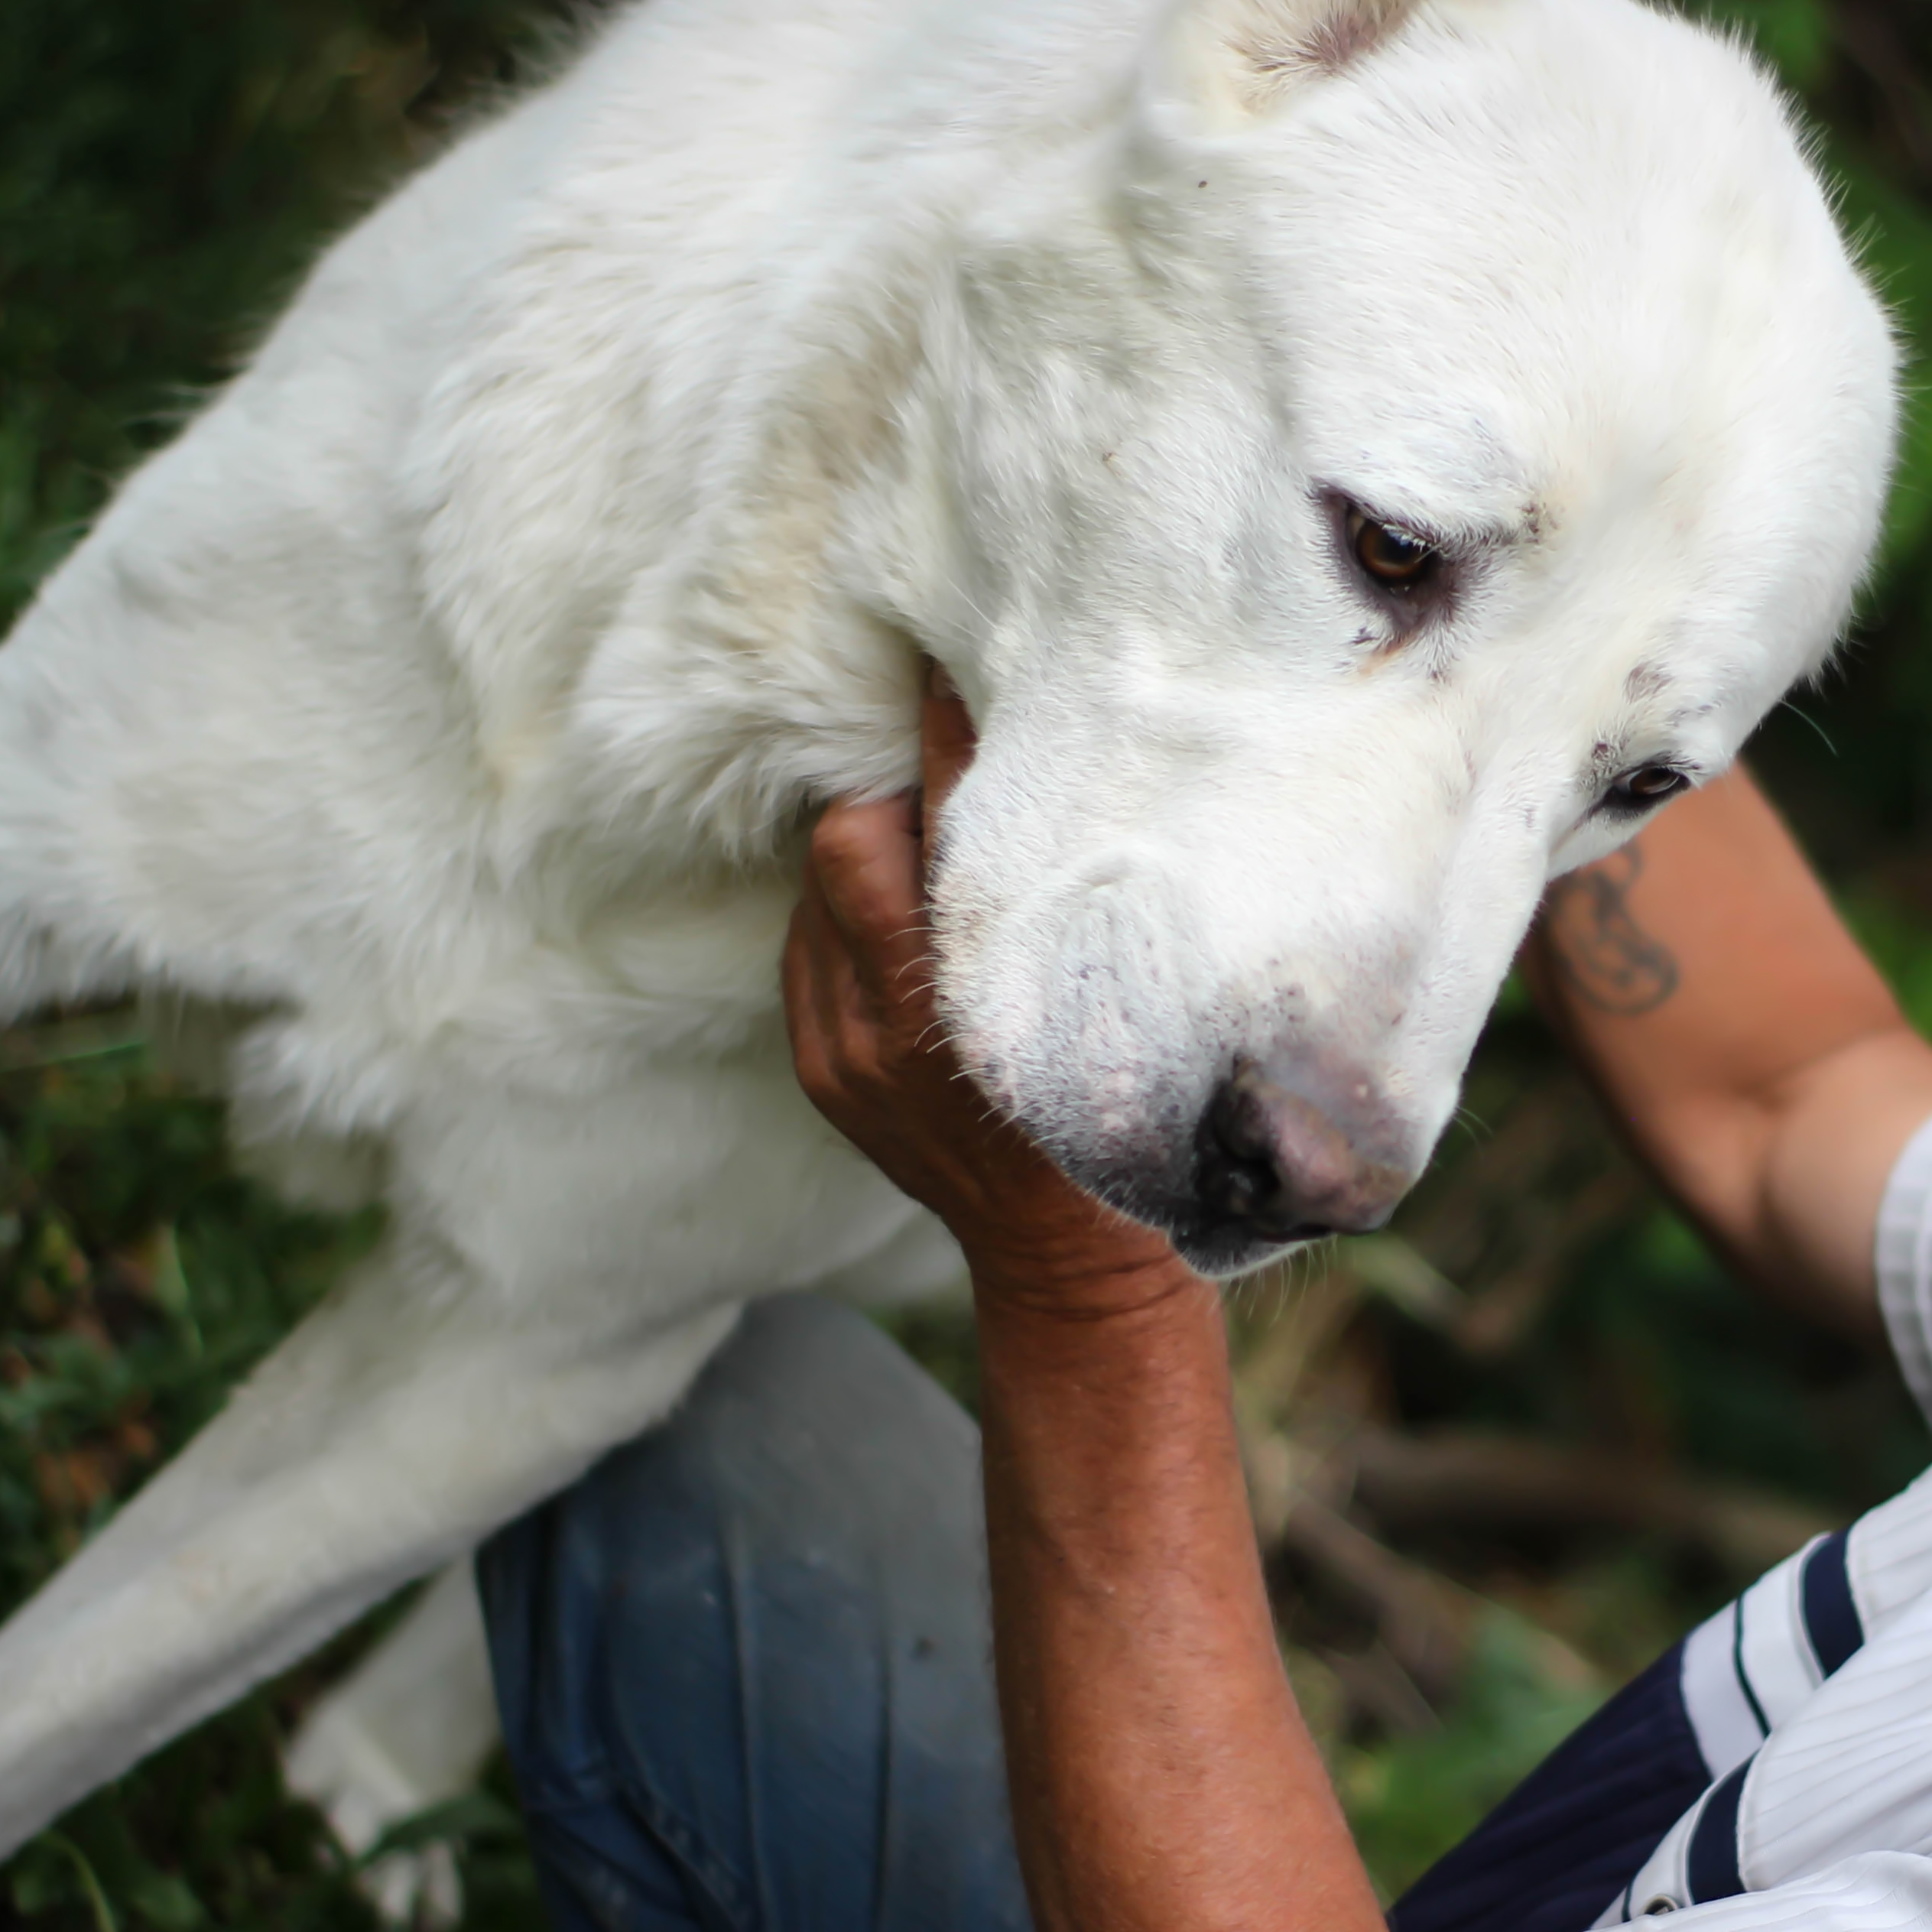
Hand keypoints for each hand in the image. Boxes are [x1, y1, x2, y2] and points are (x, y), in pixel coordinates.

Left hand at [785, 677, 1184, 1314]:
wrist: (1072, 1266)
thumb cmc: (1122, 1124)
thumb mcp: (1116, 997)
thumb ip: (1055, 885)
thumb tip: (1018, 747)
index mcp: (973, 1002)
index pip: (935, 821)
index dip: (945, 735)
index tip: (952, 665)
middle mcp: (890, 1026)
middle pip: (849, 839)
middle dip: (896, 793)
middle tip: (951, 769)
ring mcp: (842, 1049)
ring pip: (819, 885)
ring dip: (871, 851)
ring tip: (935, 845)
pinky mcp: (819, 1065)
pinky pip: (809, 944)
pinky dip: (851, 912)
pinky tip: (909, 917)